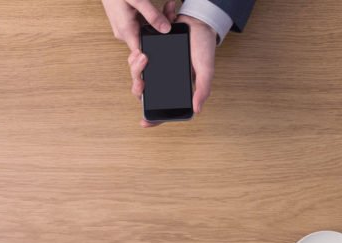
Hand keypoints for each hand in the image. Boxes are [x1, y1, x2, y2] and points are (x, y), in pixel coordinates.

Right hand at [102, 0, 170, 51]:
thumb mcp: (137, 0)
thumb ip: (152, 15)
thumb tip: (166, 29)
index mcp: (125, 31)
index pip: (140, 53)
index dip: (152, 55)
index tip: (165, 48)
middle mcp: (124, 32)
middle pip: (148, 40)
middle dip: (163, 30)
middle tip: (172, 15)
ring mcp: (126, 28)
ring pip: (147, 32)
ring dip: (159, 22)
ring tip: (169, 8)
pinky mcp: (127, 22)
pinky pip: (143, 25)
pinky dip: (152, 18)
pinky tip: (161, 9)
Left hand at [128, 11, 217, 126]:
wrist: (199, 20)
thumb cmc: (204, 47)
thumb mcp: (206, 70)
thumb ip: (202, 90)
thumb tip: (197, 110)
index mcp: (176, 87)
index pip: (162, 106)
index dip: (153, 117)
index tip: (144, 122)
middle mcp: (163, 78)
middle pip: (144, 90)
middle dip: (138, 86)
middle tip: (142, 81)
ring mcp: (155, 65)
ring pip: (137, 73)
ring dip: (135, 68)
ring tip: (142, 56)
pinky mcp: (150, 50)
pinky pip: (136, 57)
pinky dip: (136, 55)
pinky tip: (140, 50)